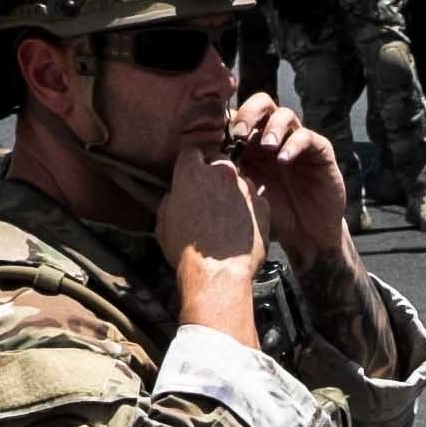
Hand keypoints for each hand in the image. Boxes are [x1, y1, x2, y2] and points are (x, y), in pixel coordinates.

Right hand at [161, 137, 267, 334]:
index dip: (190, 165)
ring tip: (226, 216)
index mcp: (192, 173)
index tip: (190, 177)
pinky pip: (255, 200)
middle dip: (214, 174)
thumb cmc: (186, 251)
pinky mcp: (262, 206)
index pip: (191, 153)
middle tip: (209, 196)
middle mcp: (221, 173)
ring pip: (240, 180)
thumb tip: (177, 195)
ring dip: (233, 192)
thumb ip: (171, 199)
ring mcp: (245, 188)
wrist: (218, 273)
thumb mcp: (163, 223)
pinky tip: (240, 227)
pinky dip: (249, 209)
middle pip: (219, 161)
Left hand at [225, 93, 354, 271]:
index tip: (215, 135)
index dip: (227, 120)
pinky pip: (307, 137)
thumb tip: (198, 164)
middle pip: (261, 105)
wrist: (307, 235)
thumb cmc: (273, 218)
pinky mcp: (320, 151)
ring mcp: (298, 142)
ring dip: (272, 127)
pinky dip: (293, 144)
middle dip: (249, 113)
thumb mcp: (244, 198)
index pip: (239, 117)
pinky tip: (283, 159)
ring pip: (285, 115)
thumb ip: (226, 178)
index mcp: (253, 145)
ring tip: (266, 146)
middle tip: (239, 132)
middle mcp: (276, 138)